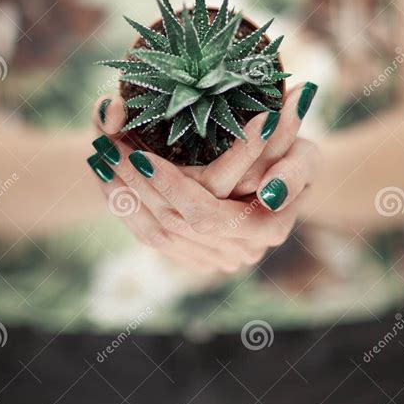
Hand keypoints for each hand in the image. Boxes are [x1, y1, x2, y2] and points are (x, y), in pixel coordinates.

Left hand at [87, 85, 318, 272]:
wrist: (286, 187)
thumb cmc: (298, 161)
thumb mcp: (305, 156)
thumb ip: (294, 168)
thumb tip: (271, 184)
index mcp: (264, 229)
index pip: (204, 213)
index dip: (171, 186)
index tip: (141, 154)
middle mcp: (236, 252)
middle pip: (172, 222)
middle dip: (136, 184)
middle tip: (106, 146)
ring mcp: (213, 257)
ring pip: (155, 232)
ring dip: (123, 193)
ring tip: (99, 155)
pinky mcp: (194, 254)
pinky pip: (150, 236)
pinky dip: (126, 207)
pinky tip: (106, 177)